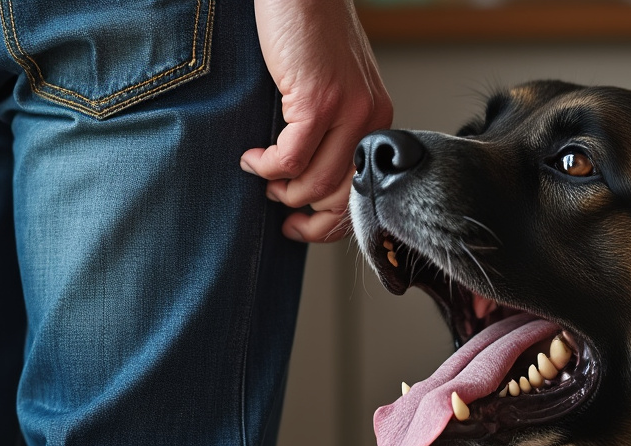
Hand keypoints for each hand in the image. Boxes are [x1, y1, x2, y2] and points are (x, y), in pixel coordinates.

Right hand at [241, 0, 392, 242]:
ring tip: (265, 181)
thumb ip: (332, 128)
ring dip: (284, 190)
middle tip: (282, 215)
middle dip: (310, 218)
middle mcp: (370, 119)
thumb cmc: (308, 34)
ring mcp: (347, 110)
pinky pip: (292, 157)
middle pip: (343, 196)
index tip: (305, 226)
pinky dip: (268, 166)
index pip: (364, 190)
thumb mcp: (333, 88)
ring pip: (317, 181)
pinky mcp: (317, 100)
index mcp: (377, 120)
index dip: (334, 220)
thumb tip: (309, 177)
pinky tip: (253, 159)